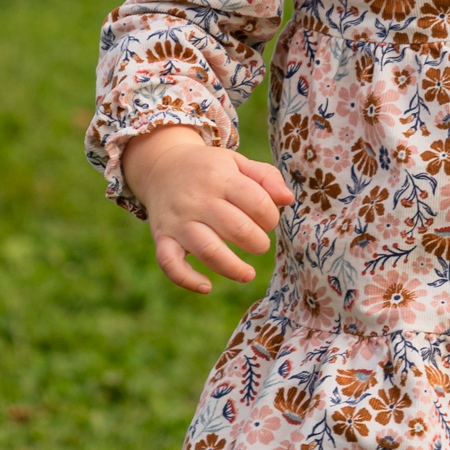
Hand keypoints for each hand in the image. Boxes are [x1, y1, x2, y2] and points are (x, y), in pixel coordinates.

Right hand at [122, 125, 292, 294]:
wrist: (161, 166)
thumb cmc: (209, 169)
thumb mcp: (237, 162)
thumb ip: (266, 177)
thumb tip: (288, 200)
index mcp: (221, 177)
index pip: (258, 203)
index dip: (271, 218)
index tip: (267, 221)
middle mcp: (198, 199)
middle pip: (238, 229)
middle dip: (258, 243)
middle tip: (259, 243)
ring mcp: (179, 220)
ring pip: (209, 251)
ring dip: (233, 268)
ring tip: (248, 274)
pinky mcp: (162, 237)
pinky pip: (170, 263)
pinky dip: (187, 279)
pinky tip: (206, 287)